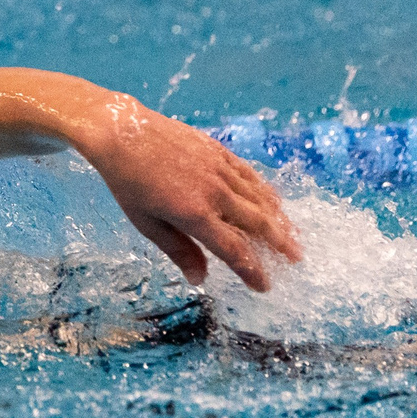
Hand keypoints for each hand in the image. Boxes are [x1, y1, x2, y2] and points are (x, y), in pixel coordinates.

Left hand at [77, 106, 301, 291]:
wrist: (121, 131)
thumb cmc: (128, 182)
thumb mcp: (147, 223)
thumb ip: (178, 251)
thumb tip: (200, 279)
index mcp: (195, 215)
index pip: (234, 250)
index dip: (252, 271)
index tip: (264, 286)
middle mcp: (214, 193)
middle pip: (258, 224)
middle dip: (280, 244)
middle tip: (295, 259)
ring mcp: (219, 169)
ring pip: (259, 198)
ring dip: (279, 219)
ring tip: (292, 234)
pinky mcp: (219, 151)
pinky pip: (250, 175)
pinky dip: (266, 191)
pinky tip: (273, 200)